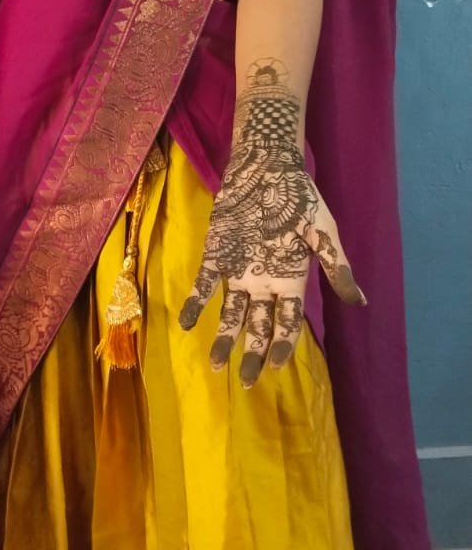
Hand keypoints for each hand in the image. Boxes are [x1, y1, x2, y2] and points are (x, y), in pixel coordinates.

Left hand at [178, 61, 364, 385]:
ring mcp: (238, 270)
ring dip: (224, 338)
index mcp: (291, 279)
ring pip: (232, 313)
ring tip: (215, 365)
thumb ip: (337, 267)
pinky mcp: (217, 255)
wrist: (267, 166)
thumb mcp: (323, 232)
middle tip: (246, 383)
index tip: (278, 367)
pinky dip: (196, 304)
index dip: (284, 345)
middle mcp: (264, 282)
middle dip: (254, 354)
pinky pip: (205, 285)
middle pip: (260, 326)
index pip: (288, 322)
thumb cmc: (299, 198)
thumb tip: (360, 303)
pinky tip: (188, 323)